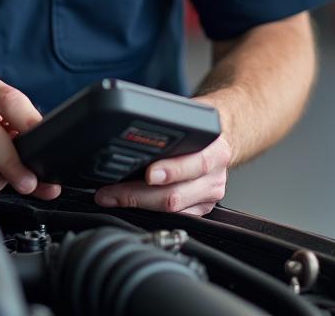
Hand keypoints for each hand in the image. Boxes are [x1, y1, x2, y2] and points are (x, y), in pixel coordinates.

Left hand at [93, 133, 231, 215]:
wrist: (221, 136)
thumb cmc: (199, 126)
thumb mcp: (189, 117)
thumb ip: (169, 123)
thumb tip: (135, 125)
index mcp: (215, 151)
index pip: (195, 164)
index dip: (171, 171)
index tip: (148, 174)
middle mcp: (214, 176)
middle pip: (176, 194)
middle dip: (139, 195)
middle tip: (113, 191)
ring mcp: (208, 195)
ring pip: (172, 210)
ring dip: (138, 205)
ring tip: (112, 197)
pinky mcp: (202, 208)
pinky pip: (174, 217)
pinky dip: (151, 213)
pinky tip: (131, 205)